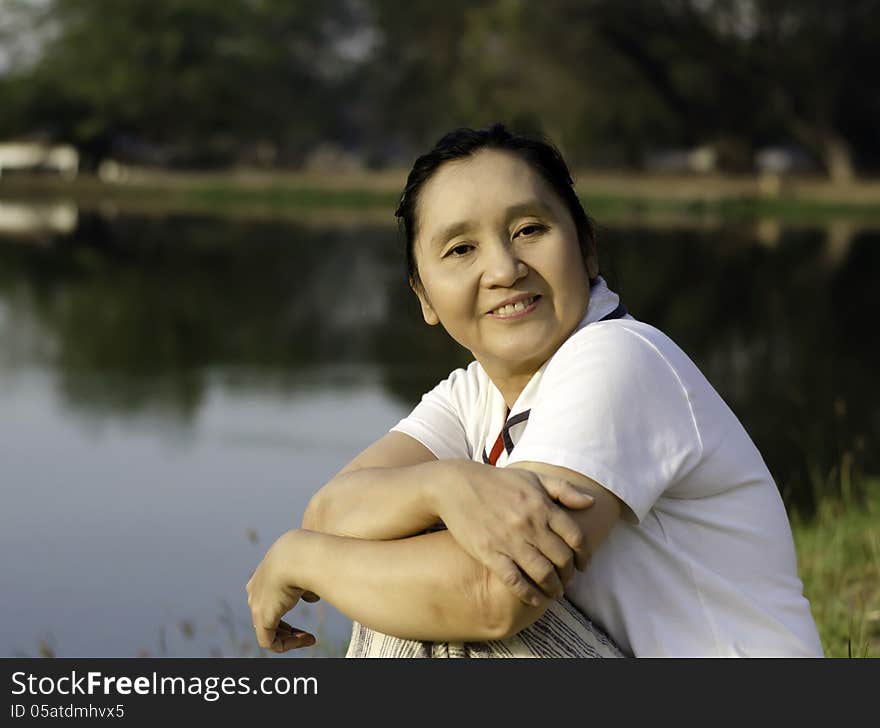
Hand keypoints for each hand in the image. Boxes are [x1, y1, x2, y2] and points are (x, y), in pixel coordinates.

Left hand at [246, 529, 319, 651]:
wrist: (298, 554)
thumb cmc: (308, 555)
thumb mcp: (307, 567)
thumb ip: (306, 584)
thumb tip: (311, 597)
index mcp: (265, 572)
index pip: (271, 595)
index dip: (288, 604)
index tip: (308, 604)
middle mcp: (256, 588)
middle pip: (268, 614)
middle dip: (287, 627)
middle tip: (306, 633)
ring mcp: (257, 603)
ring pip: (268, 630)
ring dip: (290, 637)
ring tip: (309, 638)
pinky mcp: (262, 617)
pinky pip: (269, 641)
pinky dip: (288, 644)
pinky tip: (306, 639)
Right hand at [435, 461, 594, 605]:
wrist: (456, 486)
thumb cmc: (497, 481)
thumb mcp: (533, 477)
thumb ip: (564, 489)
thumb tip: (591, 502)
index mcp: (542, 506)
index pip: (576, 538)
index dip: (584, 556)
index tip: (582, 565)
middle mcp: (530, 524)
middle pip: (562, 559)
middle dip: (569, 575)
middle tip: (567, 581)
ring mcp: (509, 540)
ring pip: (542, 573)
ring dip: (553, 588)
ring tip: (554, 593)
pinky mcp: (490, 553)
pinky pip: (514, 581)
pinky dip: (528, 594)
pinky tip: (534, 599)